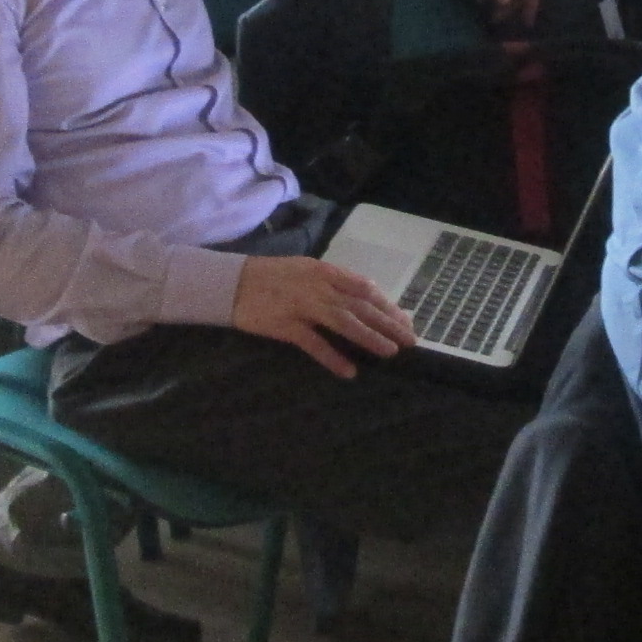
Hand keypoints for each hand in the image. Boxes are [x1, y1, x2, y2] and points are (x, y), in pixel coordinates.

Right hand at [232, 252, 414, 376]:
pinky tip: (349, 371)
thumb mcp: (306, 269)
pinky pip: (313, 344)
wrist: (231, 283)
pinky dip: (332, 357)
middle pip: (360, 306)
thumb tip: (368, 290)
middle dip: (387, 323)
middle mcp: (317, 286)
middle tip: (409, 339)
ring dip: (369, 337)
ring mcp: (302, 305)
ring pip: (343, 322)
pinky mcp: (285, 326)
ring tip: (390, 352)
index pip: (363, 288)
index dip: (386, 304)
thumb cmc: (270, 277)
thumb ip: (336, 280)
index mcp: (324, 271)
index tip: (404, 319)